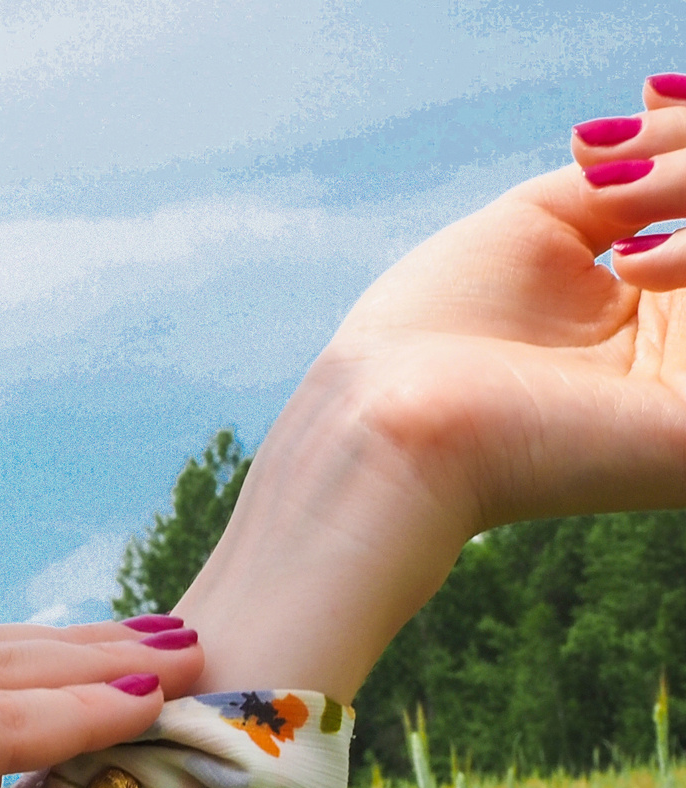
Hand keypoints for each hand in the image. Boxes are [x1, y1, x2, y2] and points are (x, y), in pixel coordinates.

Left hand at [187, 74, 685, 697]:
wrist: (387, 423)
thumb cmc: (428, 338)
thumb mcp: (534, 229)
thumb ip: (625, 182)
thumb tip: (663, 115)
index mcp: (644, 324)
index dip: (681, 149)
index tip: (638, 107)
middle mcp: (680, 360)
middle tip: (616, 179)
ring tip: (622, 246)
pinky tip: (640, 265)